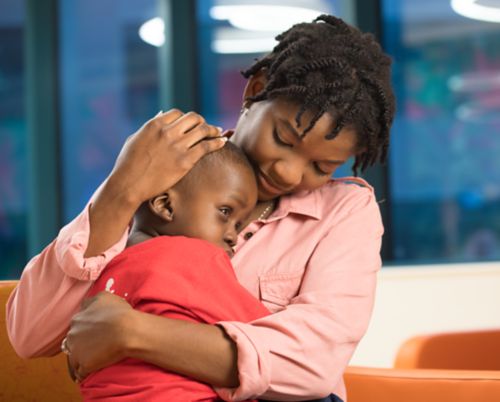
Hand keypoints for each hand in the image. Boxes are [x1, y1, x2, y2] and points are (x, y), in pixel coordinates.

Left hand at [65, 292, 135, 381]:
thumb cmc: (119, 312)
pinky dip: (85, 373)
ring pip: (74, 359)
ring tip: (94, 361)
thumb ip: (91, 301)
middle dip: (81, 345)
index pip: (76, 327)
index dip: (85, 331)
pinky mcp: (83, 365)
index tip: (95, 334)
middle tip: (96, 347)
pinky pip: (80, 373)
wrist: (127, 330)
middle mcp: (72, 335)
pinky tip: (93, 371)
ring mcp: (76, 351)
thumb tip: (86, 304)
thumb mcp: (104, 297)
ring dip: (81, 360)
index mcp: (77, 319)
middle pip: (72, 343)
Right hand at [108, 109, 225, 204]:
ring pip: (203, 130)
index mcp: (155, 125)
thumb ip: (150, 126)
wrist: (129, 185)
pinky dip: (217, 142)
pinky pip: (206, 146)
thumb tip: (162, 113)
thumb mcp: (135, 139)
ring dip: (213, 129)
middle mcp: (168, 132)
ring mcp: (177, 146)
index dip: (186, 118)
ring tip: (218, 132)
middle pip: (193, 118)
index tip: (190, 124)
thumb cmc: (128, 164)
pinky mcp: (185, 161)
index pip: (177, 113)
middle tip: (206, 127)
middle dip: (201, 121)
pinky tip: (223, 141)